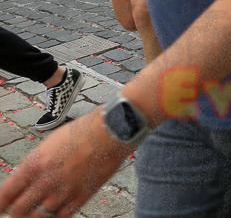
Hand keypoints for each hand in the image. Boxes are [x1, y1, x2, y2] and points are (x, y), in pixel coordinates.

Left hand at [0, 109, 130, 217]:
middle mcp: (45, 181)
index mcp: (33, 165)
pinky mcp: (81, 197)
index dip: (0, 205)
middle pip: (18, 211)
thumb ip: (35, 164)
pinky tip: (54, 215)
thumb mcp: (49, 144)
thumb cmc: (82, 131)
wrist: (111, 130)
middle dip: (16, 214)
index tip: (0, 208)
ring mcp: (63, 191)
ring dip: (34, 217)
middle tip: (18, 212)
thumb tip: (25, 180)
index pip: (5, 195)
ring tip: (35, 214)